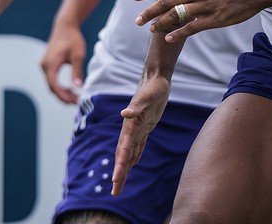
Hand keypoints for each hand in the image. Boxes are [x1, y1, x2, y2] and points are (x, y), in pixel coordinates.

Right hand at [41, 22, 85, 103]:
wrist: (65, 26)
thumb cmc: (72, 39)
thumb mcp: (78, 55)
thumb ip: (77, 71)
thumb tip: (78, 86)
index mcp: (50, 64)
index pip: (54, 85)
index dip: (62, 96)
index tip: (73, 101)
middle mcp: (44, 66)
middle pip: (51, 87)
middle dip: (63, 96)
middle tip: (76, 101)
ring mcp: (44, 65)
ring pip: (51, 84)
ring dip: (62, 92)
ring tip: (75, 96)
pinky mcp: (47, 64)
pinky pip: (52, 79)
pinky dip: (59, 86)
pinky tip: (70, 89)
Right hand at [111, 75, 171, 194]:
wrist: (156, 78)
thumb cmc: (153, 87)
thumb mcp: (147, 96)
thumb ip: (137, 106)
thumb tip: (124, 113)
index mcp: (130, 125)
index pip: (124, 149)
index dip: (120, 165)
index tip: (117, 180)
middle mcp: (131, 129)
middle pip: (123, 156)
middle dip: (119, 174)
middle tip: (115, 193)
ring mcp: (137, 129)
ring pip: (129, 154)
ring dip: (125, 169)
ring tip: (119, 185)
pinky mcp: (145, 127)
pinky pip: (138, 146)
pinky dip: (134, 157)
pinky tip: (132, 166)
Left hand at [132, 0, 263, 42]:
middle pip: (166, 2)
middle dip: (149, 11)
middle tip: (138, 20)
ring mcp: (205, 5)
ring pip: (176, 16)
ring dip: (161, 23)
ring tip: (151, 29)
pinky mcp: (213, 19)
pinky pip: (192, 27)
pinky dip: (178, 33)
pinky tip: (168, 38)